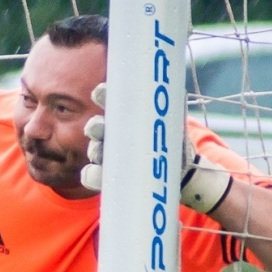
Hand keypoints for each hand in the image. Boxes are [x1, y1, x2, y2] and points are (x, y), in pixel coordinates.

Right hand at [77, 82, 231, 214]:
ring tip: (99, 154)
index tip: (101, 93)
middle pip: (96, 128)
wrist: (178, 171)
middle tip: (97, 128)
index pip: (107, 103)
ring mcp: (108, 157)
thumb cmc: (173, 141)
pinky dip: (91, 176)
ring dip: (94, 151)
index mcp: (123, 116)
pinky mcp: (108, 178)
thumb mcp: (174, 123)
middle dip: (95, 126)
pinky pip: (92, 177)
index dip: (101, 96)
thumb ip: (175, 109)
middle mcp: (111, 135)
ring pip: (94, 151)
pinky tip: (98, 176)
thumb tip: (180, 93)